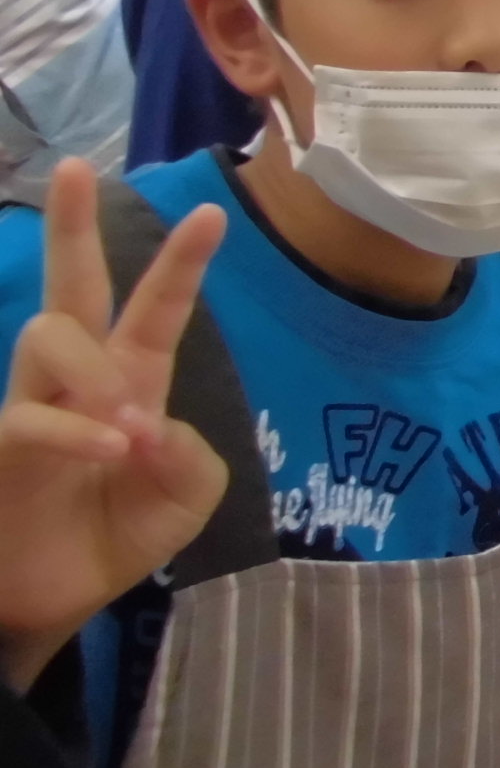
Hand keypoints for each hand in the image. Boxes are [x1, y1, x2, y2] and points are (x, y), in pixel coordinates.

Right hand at [0, 160, 228, 691]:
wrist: (58, 598)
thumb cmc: (117, 533)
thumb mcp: (185, 498)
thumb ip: (193, 459)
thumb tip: (153, 430)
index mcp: (132, 381)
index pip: (156, 308)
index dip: (181, 263)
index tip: (210, 210)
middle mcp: (77, 381)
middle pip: (69, 288)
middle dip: (70, 228)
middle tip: (73, 169)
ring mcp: (31, 408)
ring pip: (47, 336)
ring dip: (97, 369)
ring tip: (127, 421)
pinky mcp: (2, 450)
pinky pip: (29, 417)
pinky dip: (76, 429)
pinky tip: (111, 447)